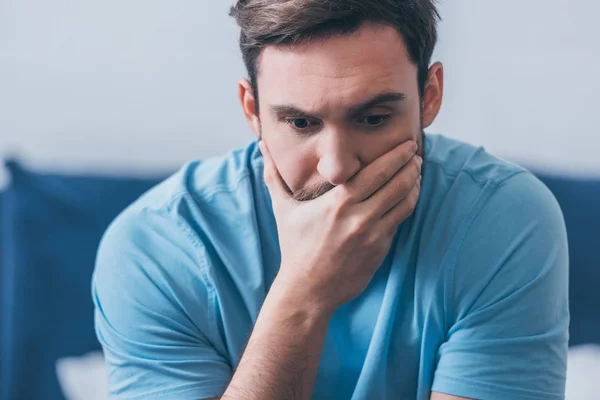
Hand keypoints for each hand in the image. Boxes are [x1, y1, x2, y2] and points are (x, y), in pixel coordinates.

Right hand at [259, 140, 421, 313]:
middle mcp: (358, 217)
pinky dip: (407, 206)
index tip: (406, 144)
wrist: (308, 291)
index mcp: (337, 202)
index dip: (396, 156)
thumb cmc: (295, 248)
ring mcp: (372, 235)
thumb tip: (262, 147)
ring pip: (404, 203)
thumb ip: (274, 176)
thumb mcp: (283, 210)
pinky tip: (407, 197)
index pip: (376, 171)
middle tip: (416, 153)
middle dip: (410, 165)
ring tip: (417, 173)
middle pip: (396, 183)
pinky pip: (399, 222)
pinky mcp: (380, 250)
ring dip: (414, 185)